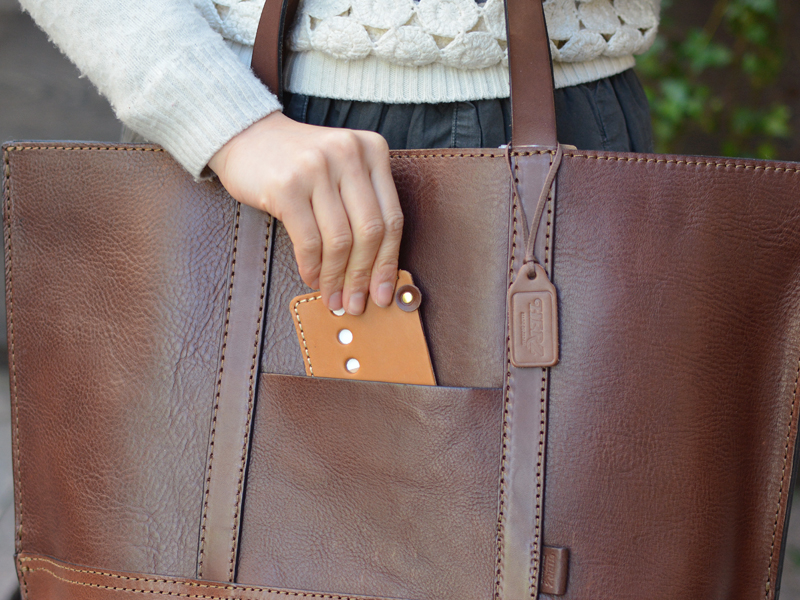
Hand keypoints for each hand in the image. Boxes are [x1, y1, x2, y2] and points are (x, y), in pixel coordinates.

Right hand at [208, 111, 402, 315]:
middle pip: (370, 232)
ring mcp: (317, 167)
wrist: (246, 135)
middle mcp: (349, 154)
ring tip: (333, 298)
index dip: (389, 262)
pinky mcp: (287, 185)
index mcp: (373, 150)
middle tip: (356, 303)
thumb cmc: (298, 163)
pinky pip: (309, 241)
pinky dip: (313, 267)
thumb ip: (363, 207)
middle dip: (363, 276)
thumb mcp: (341, 170)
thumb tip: (376, 273)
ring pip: (340, 240)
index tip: (383, 293)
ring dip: (336, 278)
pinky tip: (312, 278)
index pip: (392, 218)